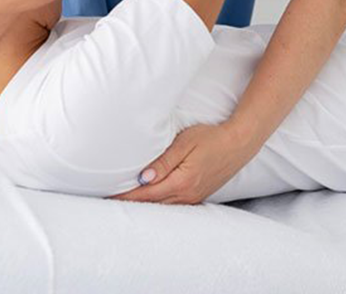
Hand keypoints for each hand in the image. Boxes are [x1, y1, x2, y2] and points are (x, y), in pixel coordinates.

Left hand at [107, 122, 255, 204]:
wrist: (239, 143)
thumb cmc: (211, 137)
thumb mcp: (185, 142)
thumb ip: (164, 161)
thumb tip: (143, 178)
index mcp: (182, 181)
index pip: (146, 193)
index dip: (125, 195)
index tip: (107, 195)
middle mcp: (187, 194)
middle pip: (152, 204)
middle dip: (130, 202)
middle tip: (107, 200)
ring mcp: (193, 197)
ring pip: (162, 207)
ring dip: (143, 204)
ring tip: (123, 201)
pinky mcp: (198, 195)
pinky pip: (173, 204)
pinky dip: (158, 203)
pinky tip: (149, 199)